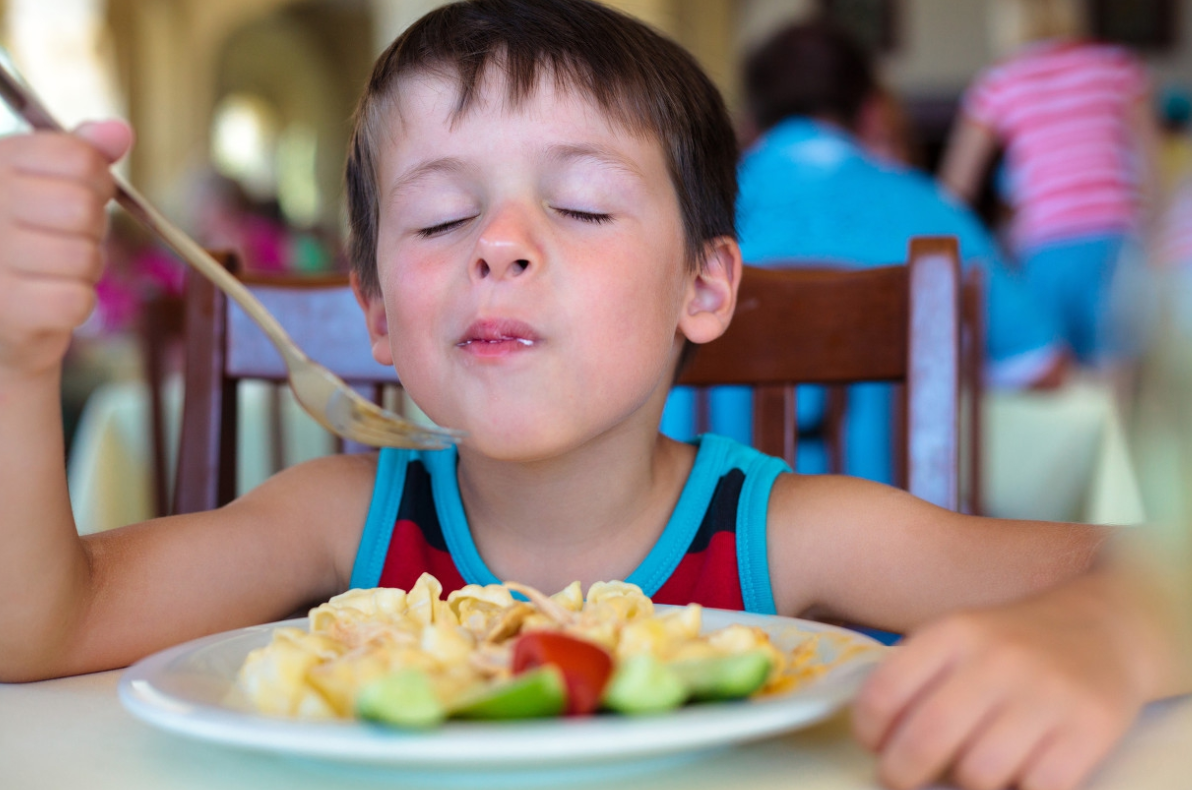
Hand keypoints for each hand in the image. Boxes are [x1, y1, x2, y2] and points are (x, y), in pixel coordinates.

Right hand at [0, 120, 132, 377]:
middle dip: (91, 229)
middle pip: (84, 207)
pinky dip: (75, 302)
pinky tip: (46, 299)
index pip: (77, 157)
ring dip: (83, 269)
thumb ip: (81, 153)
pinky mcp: (7, 308)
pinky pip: (77, 299)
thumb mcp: (44, 182)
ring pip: (84, 256)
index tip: (81, 194)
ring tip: (52, 269)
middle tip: (65, 237)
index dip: (97, 181)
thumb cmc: (23, 238)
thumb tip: (119, 130)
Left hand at [852, 587, 1144, 789]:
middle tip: (903, 779)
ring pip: (980, 773)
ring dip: (966, 785)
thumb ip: (917, 678)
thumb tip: (878, 740)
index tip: (874, 746)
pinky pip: (1037, 788)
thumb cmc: (1013, 645)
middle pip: (927, 738)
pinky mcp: (1091, 728)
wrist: (1103, 628)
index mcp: (955, 633)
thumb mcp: (959, 640)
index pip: (886, 690)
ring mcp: (1047, 693)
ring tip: (970, 771)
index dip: (869, 731)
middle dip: (902, 773)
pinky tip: (1016, 776)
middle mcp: (998, 658)